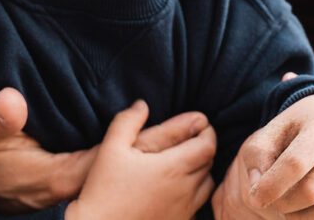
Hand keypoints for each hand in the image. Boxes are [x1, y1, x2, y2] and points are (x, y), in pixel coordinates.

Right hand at [67, 100, 215, 219]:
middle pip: (209, 164)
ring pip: (206, 186)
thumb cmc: (103, 191)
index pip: (208, 145)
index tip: (199, 127)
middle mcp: (184, 190)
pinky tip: (177, 190)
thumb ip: (127, 121)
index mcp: (173, 167)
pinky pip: (197, 206)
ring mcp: (183, 210)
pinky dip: (194, 194)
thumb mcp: (110, 149)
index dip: (207, 133)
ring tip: (185, 164)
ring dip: (201, 172)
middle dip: (203, 149)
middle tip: (192, 141)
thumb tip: (141, 105)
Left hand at [213, 94, 313, 218]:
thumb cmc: (299, 127)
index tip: (255, 198)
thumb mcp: (275, 130)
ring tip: (293, 210)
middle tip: (275, 203)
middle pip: (311, 192)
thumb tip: (257, 190)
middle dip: (284, 205)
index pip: (294, 165)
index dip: (270, 187)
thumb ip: (257, 156)